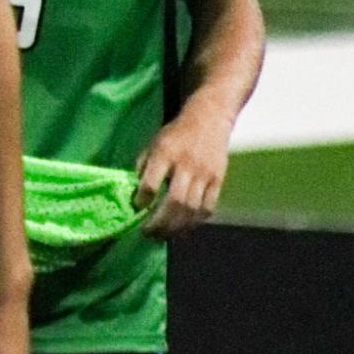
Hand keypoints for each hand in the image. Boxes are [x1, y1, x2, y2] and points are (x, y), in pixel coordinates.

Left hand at [135, 97, 232, 237]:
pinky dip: (195, 222)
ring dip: (176, 227)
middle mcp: (186, 165)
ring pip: (191, 209)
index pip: (152, 181)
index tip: (137, 208)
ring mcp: (205, 174)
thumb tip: (135, 194)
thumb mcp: (154, 143)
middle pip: (175, 201)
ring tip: (163, 235)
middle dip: (159, 223)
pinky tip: (183, 227)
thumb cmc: (176, 132)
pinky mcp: (218, 180)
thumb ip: (143, 166)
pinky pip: (207, 207)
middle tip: (148, 233)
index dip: (143, 198)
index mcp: (166, 152)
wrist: (209, 118)